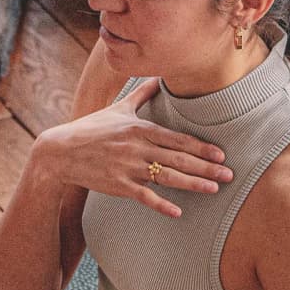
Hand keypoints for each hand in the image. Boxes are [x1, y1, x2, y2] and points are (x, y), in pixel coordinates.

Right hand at [38, 77, 233, 217]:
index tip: (220, 155)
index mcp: (139, 128)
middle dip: (206, 168)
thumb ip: (140, 94)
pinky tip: (178, 212)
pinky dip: (161, 205)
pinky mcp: (118, 185)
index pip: (177, 139)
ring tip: (214, 189)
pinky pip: (144, 197)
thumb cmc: (90, 129)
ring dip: (193, 184)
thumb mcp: (117, 109)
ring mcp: (128, 167)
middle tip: (230, 175)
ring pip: (167, 177)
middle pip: (178, 158)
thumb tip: (156, 77)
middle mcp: (137, 147)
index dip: (201, 147)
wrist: (60, 152)